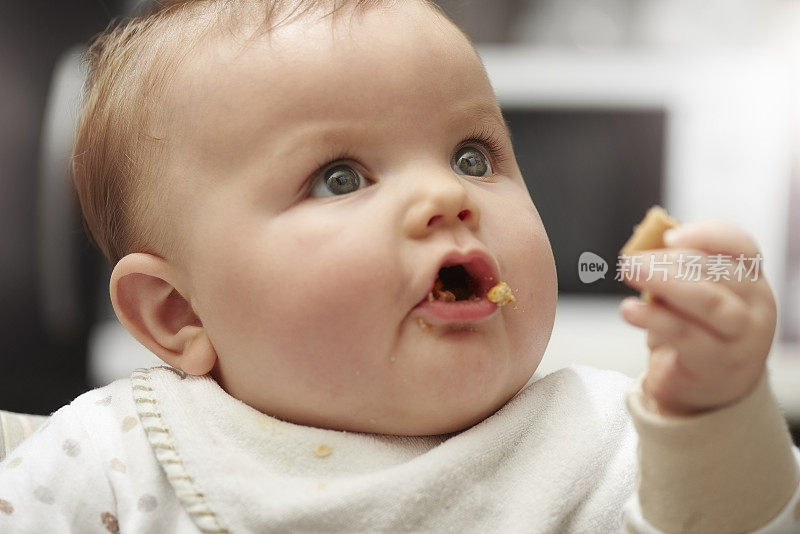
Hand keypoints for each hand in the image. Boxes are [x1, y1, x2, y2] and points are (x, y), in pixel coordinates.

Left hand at [618, 220, 776, 415]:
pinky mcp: (717, 363)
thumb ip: (677, 271)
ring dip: (664, 283)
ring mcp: (741, 337)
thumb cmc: (698, 331)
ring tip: (629, 273)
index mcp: (750, 278)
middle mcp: (754, 305)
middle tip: (630, 260)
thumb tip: (641, 250)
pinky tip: (629, 310)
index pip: (740, 247)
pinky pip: (684, 335)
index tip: (668, 237)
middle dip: (669, 261)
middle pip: (718, 271)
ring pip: (707, 302)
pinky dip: (653, 318)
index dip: (706, 236)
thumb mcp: (693, 296)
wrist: (710, 391)